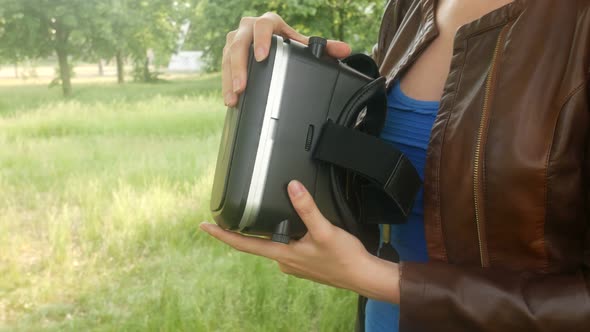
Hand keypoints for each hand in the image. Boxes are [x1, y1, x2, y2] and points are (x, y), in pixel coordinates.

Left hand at [200, 180, 400, 303]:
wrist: (362, 275)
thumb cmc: (344, 258)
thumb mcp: (324, 230)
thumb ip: (306, 208)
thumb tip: (292, 187)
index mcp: (282, 254)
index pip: (243, 245)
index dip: (222, 235)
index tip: (204, 227)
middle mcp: (283, 261)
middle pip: (258, 242)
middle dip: (248, 228)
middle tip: (232, 214)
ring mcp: (293, 263)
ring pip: (275, 243)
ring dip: (270, 231)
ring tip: (268, 214)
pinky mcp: (304, 262)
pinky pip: (288, 246)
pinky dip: (286, 235)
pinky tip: (296, 228)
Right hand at [222, 12, 351, 106]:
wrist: (270, 42)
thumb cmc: (288, 43)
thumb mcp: (303, 45)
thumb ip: (324, 48)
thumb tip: (345, 50)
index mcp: (269, 22)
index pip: (263, 26)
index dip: (262, 40)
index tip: (262, 57)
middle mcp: (249, 27)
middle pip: (239, 43)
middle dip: (239, 66)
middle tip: (243, 86)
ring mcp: (235, 39)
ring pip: (228, 56)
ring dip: (229, 78)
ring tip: (234, 97)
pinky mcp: (227, 53)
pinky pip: (223, 67)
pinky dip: (226, 84)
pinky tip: (230, 99)